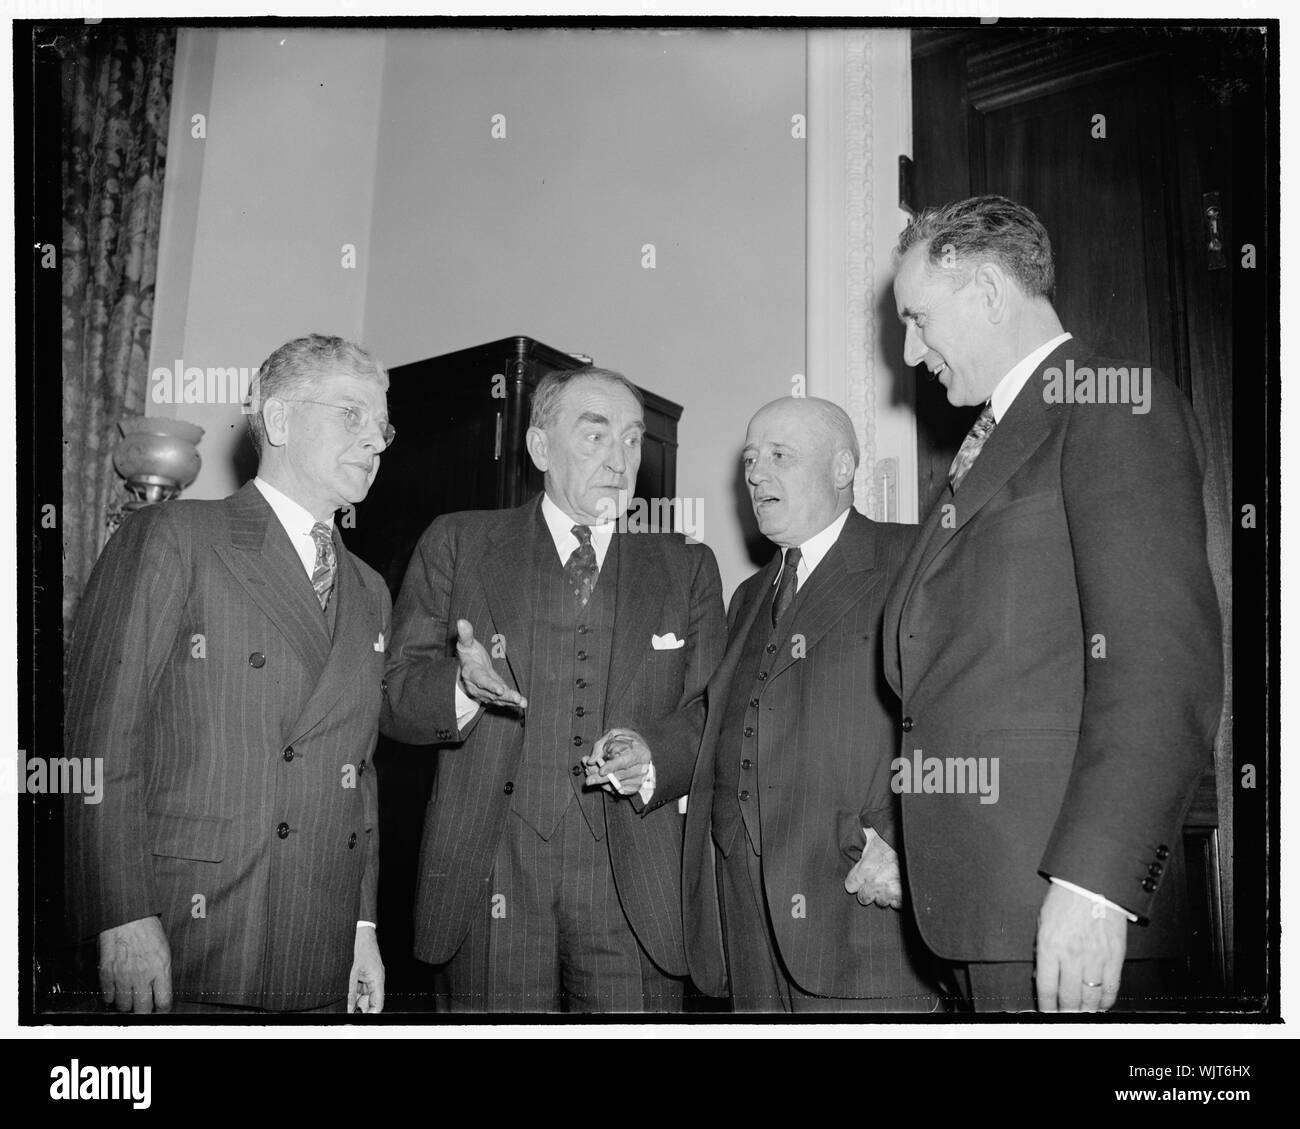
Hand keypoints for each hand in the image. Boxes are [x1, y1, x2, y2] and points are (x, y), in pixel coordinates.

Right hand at [98, 915, 171, 1013]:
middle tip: (144, 1007)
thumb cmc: (147, 930)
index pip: (164, 1001)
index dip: (162, 1010)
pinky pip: (108, 997)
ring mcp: (123, 976)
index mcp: (161, 968)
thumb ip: (163, 972)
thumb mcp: (164, 950)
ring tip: (130, 999)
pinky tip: (116, 992)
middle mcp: (142, 975)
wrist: (127, 917)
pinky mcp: (107, 973)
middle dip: (144, 1011)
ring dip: (127, 1005)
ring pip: (124, 1006)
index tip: (160, 1009)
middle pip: (143, 1009)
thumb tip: (162, 991)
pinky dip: (112, 998)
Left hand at [348, 927, 384, 1013]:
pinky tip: (351, 1000)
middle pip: (373, 1002)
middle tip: (352, 1016)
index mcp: (378, 981)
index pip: (379, 1003)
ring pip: (367, 997)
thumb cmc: (363, 951)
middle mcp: (377, 981)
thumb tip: (350, 1007)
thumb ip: (352, 992)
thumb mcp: (354, 973)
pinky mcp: (369, 977)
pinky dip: (357, 996)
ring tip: (350, 1010)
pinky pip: (363, 990)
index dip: (372, 1013)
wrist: (365, 937)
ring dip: (359, 1003)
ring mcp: (374, 979)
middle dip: (364, 1010)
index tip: (363, 1019)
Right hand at [455, 619, 526, 710]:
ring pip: (497, 699)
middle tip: (516, 698)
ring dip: (510, 700)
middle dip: (503, 695)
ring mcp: (485, 693)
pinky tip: (522, 704)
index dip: (489, 685)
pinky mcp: (493, 696)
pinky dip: (512, 703)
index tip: (499, 689)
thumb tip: (461, 621)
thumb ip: (466, 635)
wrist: (465, 672)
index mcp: (471, 673)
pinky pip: (502, 701)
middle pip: (490, 692)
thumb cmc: (468, 655)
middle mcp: (477, 686)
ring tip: (522, 702)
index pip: (480, 679)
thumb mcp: (465, 645)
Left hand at [582, 728, 651, 796]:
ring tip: (590, 771)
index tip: (601, 771)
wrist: (640, 750)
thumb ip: (601, 746)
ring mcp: (639, 779)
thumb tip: (591, 761)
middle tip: (589, 780)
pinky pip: (617, 790)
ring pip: (617, 784)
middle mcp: (642, 768)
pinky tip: (601, 776)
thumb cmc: (627, 741)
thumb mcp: (614, 735)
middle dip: (602, 778)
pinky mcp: (634, 787)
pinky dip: (606, 785)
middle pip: (620, 776)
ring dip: (601, 780)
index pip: (625, 761)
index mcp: (640, 752)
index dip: (612, 766)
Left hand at [843, 827, 902, 909]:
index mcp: (864, 870)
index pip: (850, 886)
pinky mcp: (902, 896)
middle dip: (868, 890)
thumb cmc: (892, 838)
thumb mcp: (872, 834)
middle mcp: (874, 883)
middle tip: (875, 881)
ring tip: (889, 882)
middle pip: (863, 897)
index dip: (855, 881)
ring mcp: (888, 891)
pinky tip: (899, 887)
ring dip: (884, 894)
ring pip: (881, 902)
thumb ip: (861, 839)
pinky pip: (896, 904)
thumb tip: (855, 832)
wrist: (913, 843)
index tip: (861, 876)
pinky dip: (898, 898)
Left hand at [1034, 882, 1126, 1012]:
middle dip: (1066, 1012)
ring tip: (1082, 1014)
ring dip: (1085, 1010)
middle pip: (1069, 998)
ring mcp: (1095, 958)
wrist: (1093, 882)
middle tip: (1065, 1017)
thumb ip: (1042, 951)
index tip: (1047, 1013)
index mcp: (1050, 946)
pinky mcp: (1115, 957)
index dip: (1046, 1006)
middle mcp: (1072, 955)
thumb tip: (1042, 976)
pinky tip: (1101, 1004)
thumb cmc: (1066, 898)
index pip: (1046, 988)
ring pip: (1090, 997)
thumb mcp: (1043, 923)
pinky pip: (1111, 988)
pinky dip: (1106, 1001)